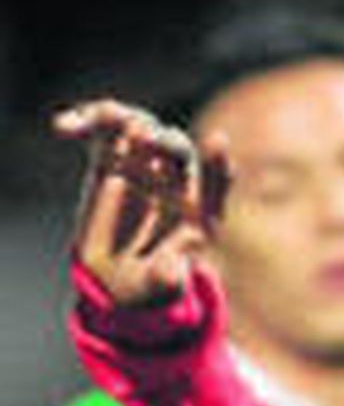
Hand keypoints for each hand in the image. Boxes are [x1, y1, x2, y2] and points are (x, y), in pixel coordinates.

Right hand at [53, 96, 229, 305]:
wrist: (116, 275)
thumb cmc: (148, 282)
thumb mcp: (158, 287)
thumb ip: (165, 278)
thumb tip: (169, 275)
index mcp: (201, 211)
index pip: (217, 182)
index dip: (217, 164)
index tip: (216, 143)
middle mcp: (176, 180)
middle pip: (176, 149)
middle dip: (162, 142)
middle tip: (143, 136)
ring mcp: (143, 163)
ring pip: (139, 128)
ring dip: (122, 120)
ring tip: (102, 118)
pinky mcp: (111, 155)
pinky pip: (102, 129)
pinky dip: (85, 122)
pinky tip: (63, 127)